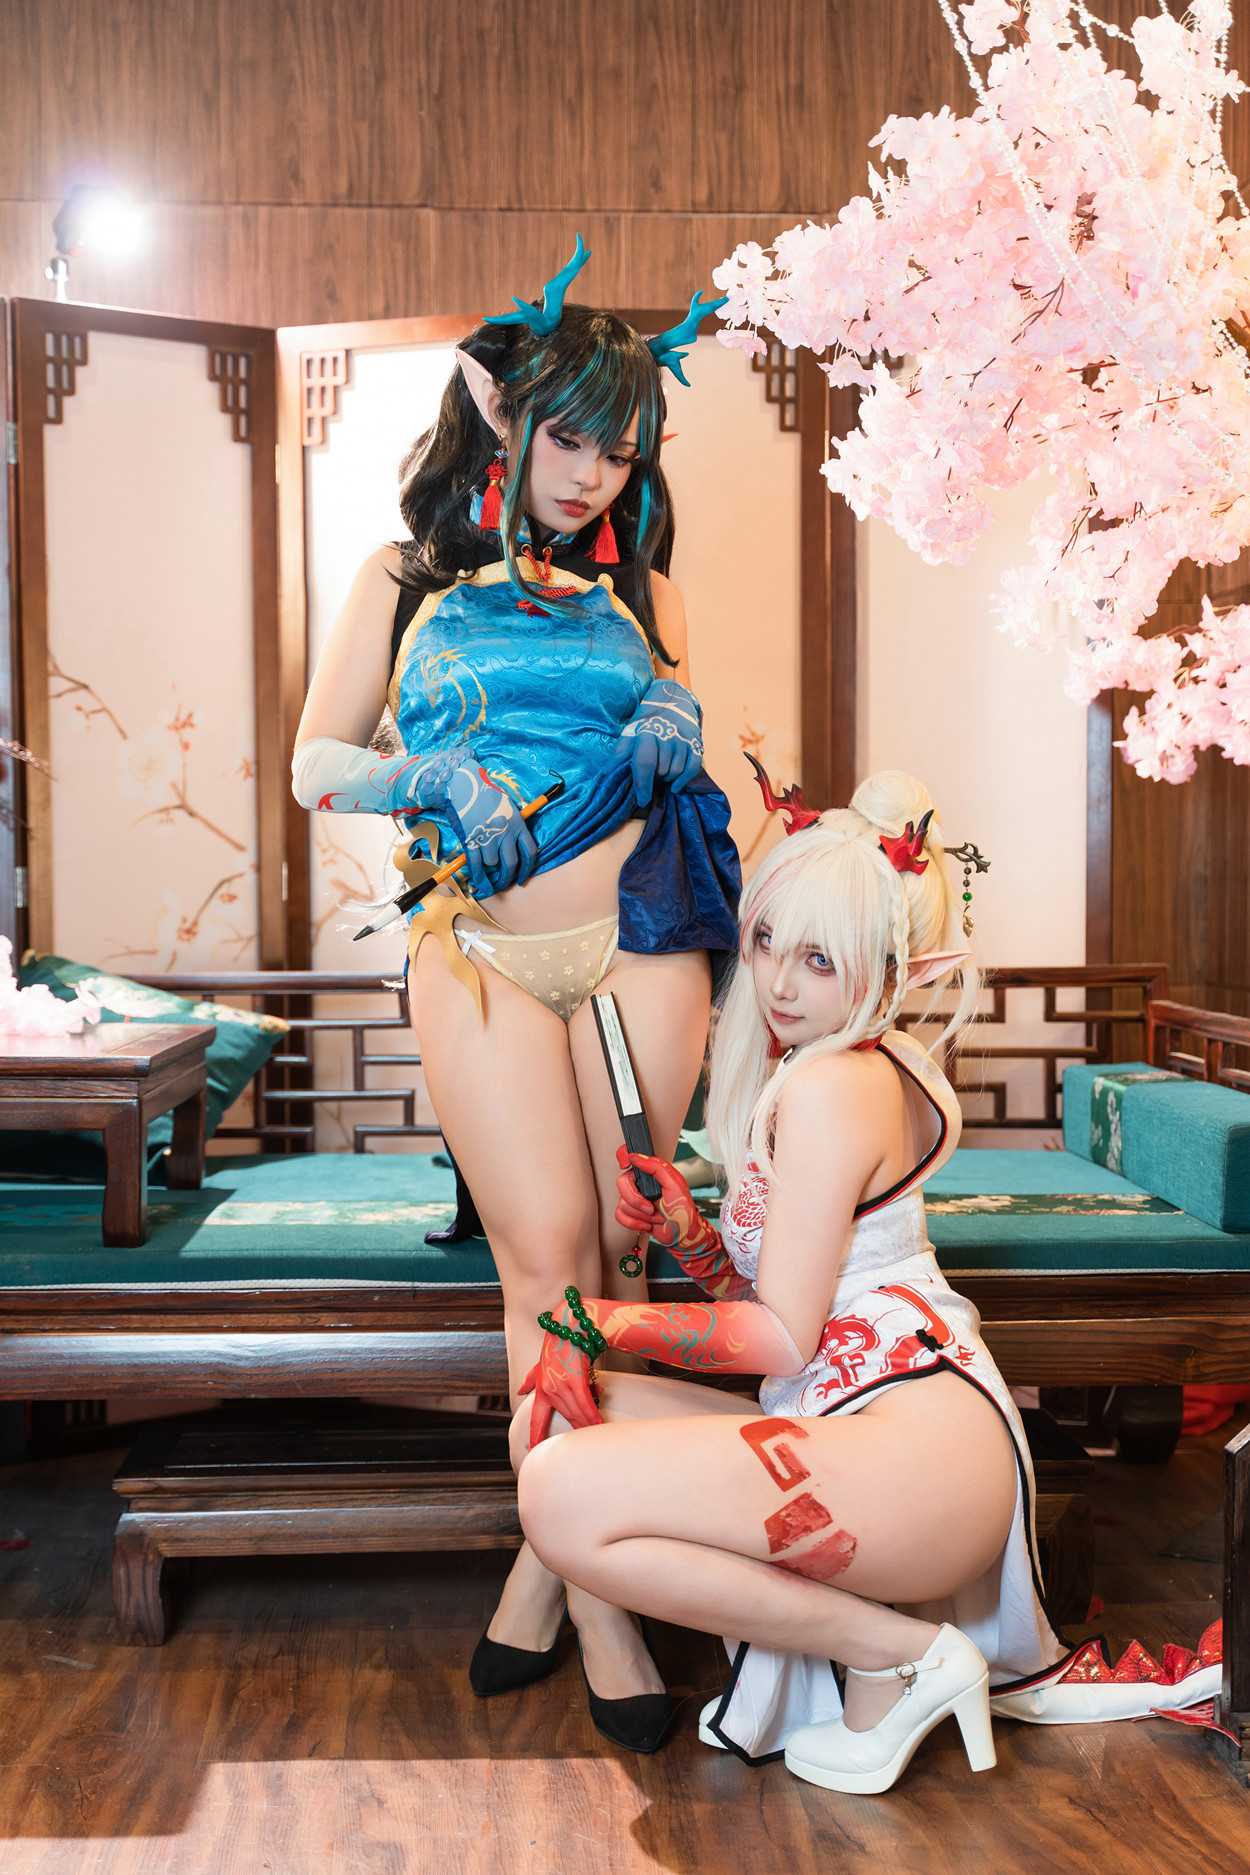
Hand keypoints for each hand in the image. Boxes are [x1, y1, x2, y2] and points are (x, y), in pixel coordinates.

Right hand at [444, 762, 538, 893]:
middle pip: (511, 863)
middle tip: (503, 884)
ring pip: (492, 863)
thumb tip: (513, 849)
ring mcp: (489, 836)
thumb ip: (513, 827)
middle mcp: (506, 832)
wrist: (466, 785)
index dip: (527, 870)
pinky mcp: (472, 839)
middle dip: (507, 878)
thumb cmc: (487, 795)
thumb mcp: (508, 808)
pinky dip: (477, 875)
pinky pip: (476, 864)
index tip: (522, 879)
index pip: (530, 852)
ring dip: (488, 869)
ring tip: (485, 872)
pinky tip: (477, 881)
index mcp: (519, 824)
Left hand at [518, 1310, 602, 1446]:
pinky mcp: (575, 1380)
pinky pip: (586, 1405)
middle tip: (585, 1444)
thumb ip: (531, 1379)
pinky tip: (600, 1424)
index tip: (533, 1452)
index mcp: (540, 1389)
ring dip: (588, 1426)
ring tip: (597, 1436)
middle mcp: (549, 1390)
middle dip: (577, 1432)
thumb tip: (520, 1391)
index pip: (537, 1419)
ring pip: (577, 1414)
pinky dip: (593, 1416)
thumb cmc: (558, 1343)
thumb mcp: (540, 1363)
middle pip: (566, 1419)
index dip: (536, 1437)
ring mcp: (561, 1386)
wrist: (569, 1325)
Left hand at [614, 679, 703, 806]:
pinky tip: (675, 787)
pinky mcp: (696, 744)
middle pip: (662, 771)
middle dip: (655, 779)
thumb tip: (605, 776)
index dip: (643, 785)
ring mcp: (682, 740)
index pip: (645, 763)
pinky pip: (692, 769)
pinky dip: (684, 781)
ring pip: (676, 772)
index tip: (642, 800)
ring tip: (661, 774)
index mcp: (646, 734)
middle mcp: (666, 736)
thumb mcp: (629, 734)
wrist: (671, 701)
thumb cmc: (645, 724)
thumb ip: (618, 755)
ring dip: (668, 779)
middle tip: (651, 775)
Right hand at [614, 1146, 703, 1247]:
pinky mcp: (632, 1214)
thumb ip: (657, 1167)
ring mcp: (636, 1200)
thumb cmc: (684, 1212)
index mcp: (652, 1174)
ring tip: (655, 1215)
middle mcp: (642, 1185)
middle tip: (651, 1207)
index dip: (624, 1162)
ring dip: (641, 1215)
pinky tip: (647, 1223)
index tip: (628, 1169)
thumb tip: (637, 1157)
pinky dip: (634, 1223)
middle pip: (622, 1184)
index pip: (631, 1161)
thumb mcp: (675, 1184)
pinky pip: (620, 1215)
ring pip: (622, 1203)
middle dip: (637, 1201)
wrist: (683, 1235)